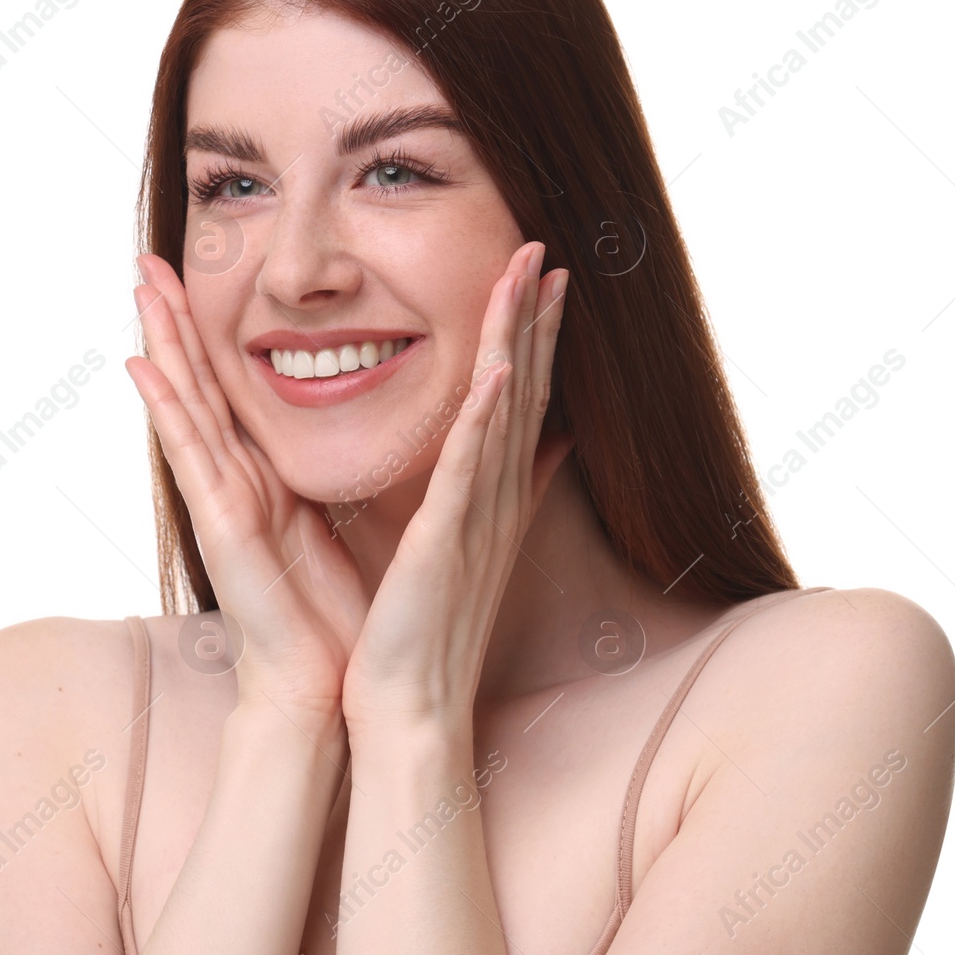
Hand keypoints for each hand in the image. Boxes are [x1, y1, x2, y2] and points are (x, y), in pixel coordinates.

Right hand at [125, 254, 368, 724]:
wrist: (325, 680)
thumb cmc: (334, 612)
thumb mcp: (338, 521)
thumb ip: (328, 478)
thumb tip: (356, 436)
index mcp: (264, 476)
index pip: (232, 389)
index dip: (212, 332)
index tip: (200, 273)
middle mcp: (235, 479)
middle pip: (200, 382)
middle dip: (175, 318)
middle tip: (149, 256)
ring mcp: (222, 499)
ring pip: (187, 403)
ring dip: (162, 341)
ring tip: (139, 283)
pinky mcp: (222, 525)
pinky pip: (190, 454)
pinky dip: (165, 409)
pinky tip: (140, 364)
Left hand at [339, 241, 572, 733]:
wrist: (408, 704)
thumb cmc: (425, 630)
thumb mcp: (466, 548)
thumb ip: (497, 494)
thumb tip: (537, 450)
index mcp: (493, 496)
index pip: (522, 401)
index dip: (536, 336)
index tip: (546, 277)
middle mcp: (496, 498)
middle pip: (525, 391)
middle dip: (535, 318)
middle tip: (546, 250)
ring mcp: (477, 517)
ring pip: (502, 413)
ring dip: (517, 342)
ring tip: (528, 277)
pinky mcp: (446, 540)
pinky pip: (467, 469)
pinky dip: (485, 418)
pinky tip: (500, 370)